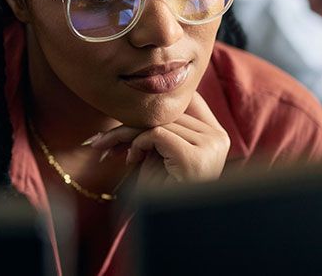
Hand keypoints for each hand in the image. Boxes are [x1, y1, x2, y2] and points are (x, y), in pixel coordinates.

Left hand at [89, 93, 229, 183]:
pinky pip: (156, 134)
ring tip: (113, 151)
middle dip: (131, 122)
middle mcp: (219, 137)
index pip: (189, 99)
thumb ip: (158, 128)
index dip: (157, 104)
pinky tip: (132, 160)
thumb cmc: (163, 192)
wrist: (169, 225)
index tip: (128, 115)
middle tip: (103, 137)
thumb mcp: (161, 153)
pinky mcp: (194, 155)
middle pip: (169, 111)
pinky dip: (138, 144)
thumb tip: (133, 97)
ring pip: (158, 121)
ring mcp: (210, 145)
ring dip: (128, 135)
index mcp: (217, 135)